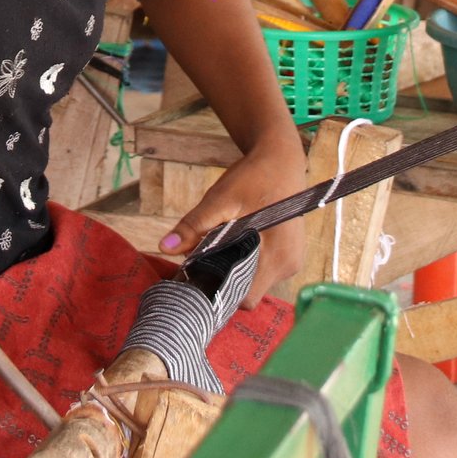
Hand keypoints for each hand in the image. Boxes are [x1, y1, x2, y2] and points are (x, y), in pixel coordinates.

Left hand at [160, 136, 309, 303]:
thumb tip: (164, 247)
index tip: (198, 276)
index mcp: (277, 257)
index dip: (219, 291)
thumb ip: (194, 226)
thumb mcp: (220, 199)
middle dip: (224, 277)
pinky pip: (263, 270)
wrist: (282, 159)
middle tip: (205, 253)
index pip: (244, 298)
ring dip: (236, 268)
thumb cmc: (254, 177)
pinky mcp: (290, 255)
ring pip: (255, 281)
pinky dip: (247, 261)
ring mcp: (292, 261)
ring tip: (222, 242)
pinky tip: (237, 241)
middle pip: (248, 291)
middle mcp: (289, 265)